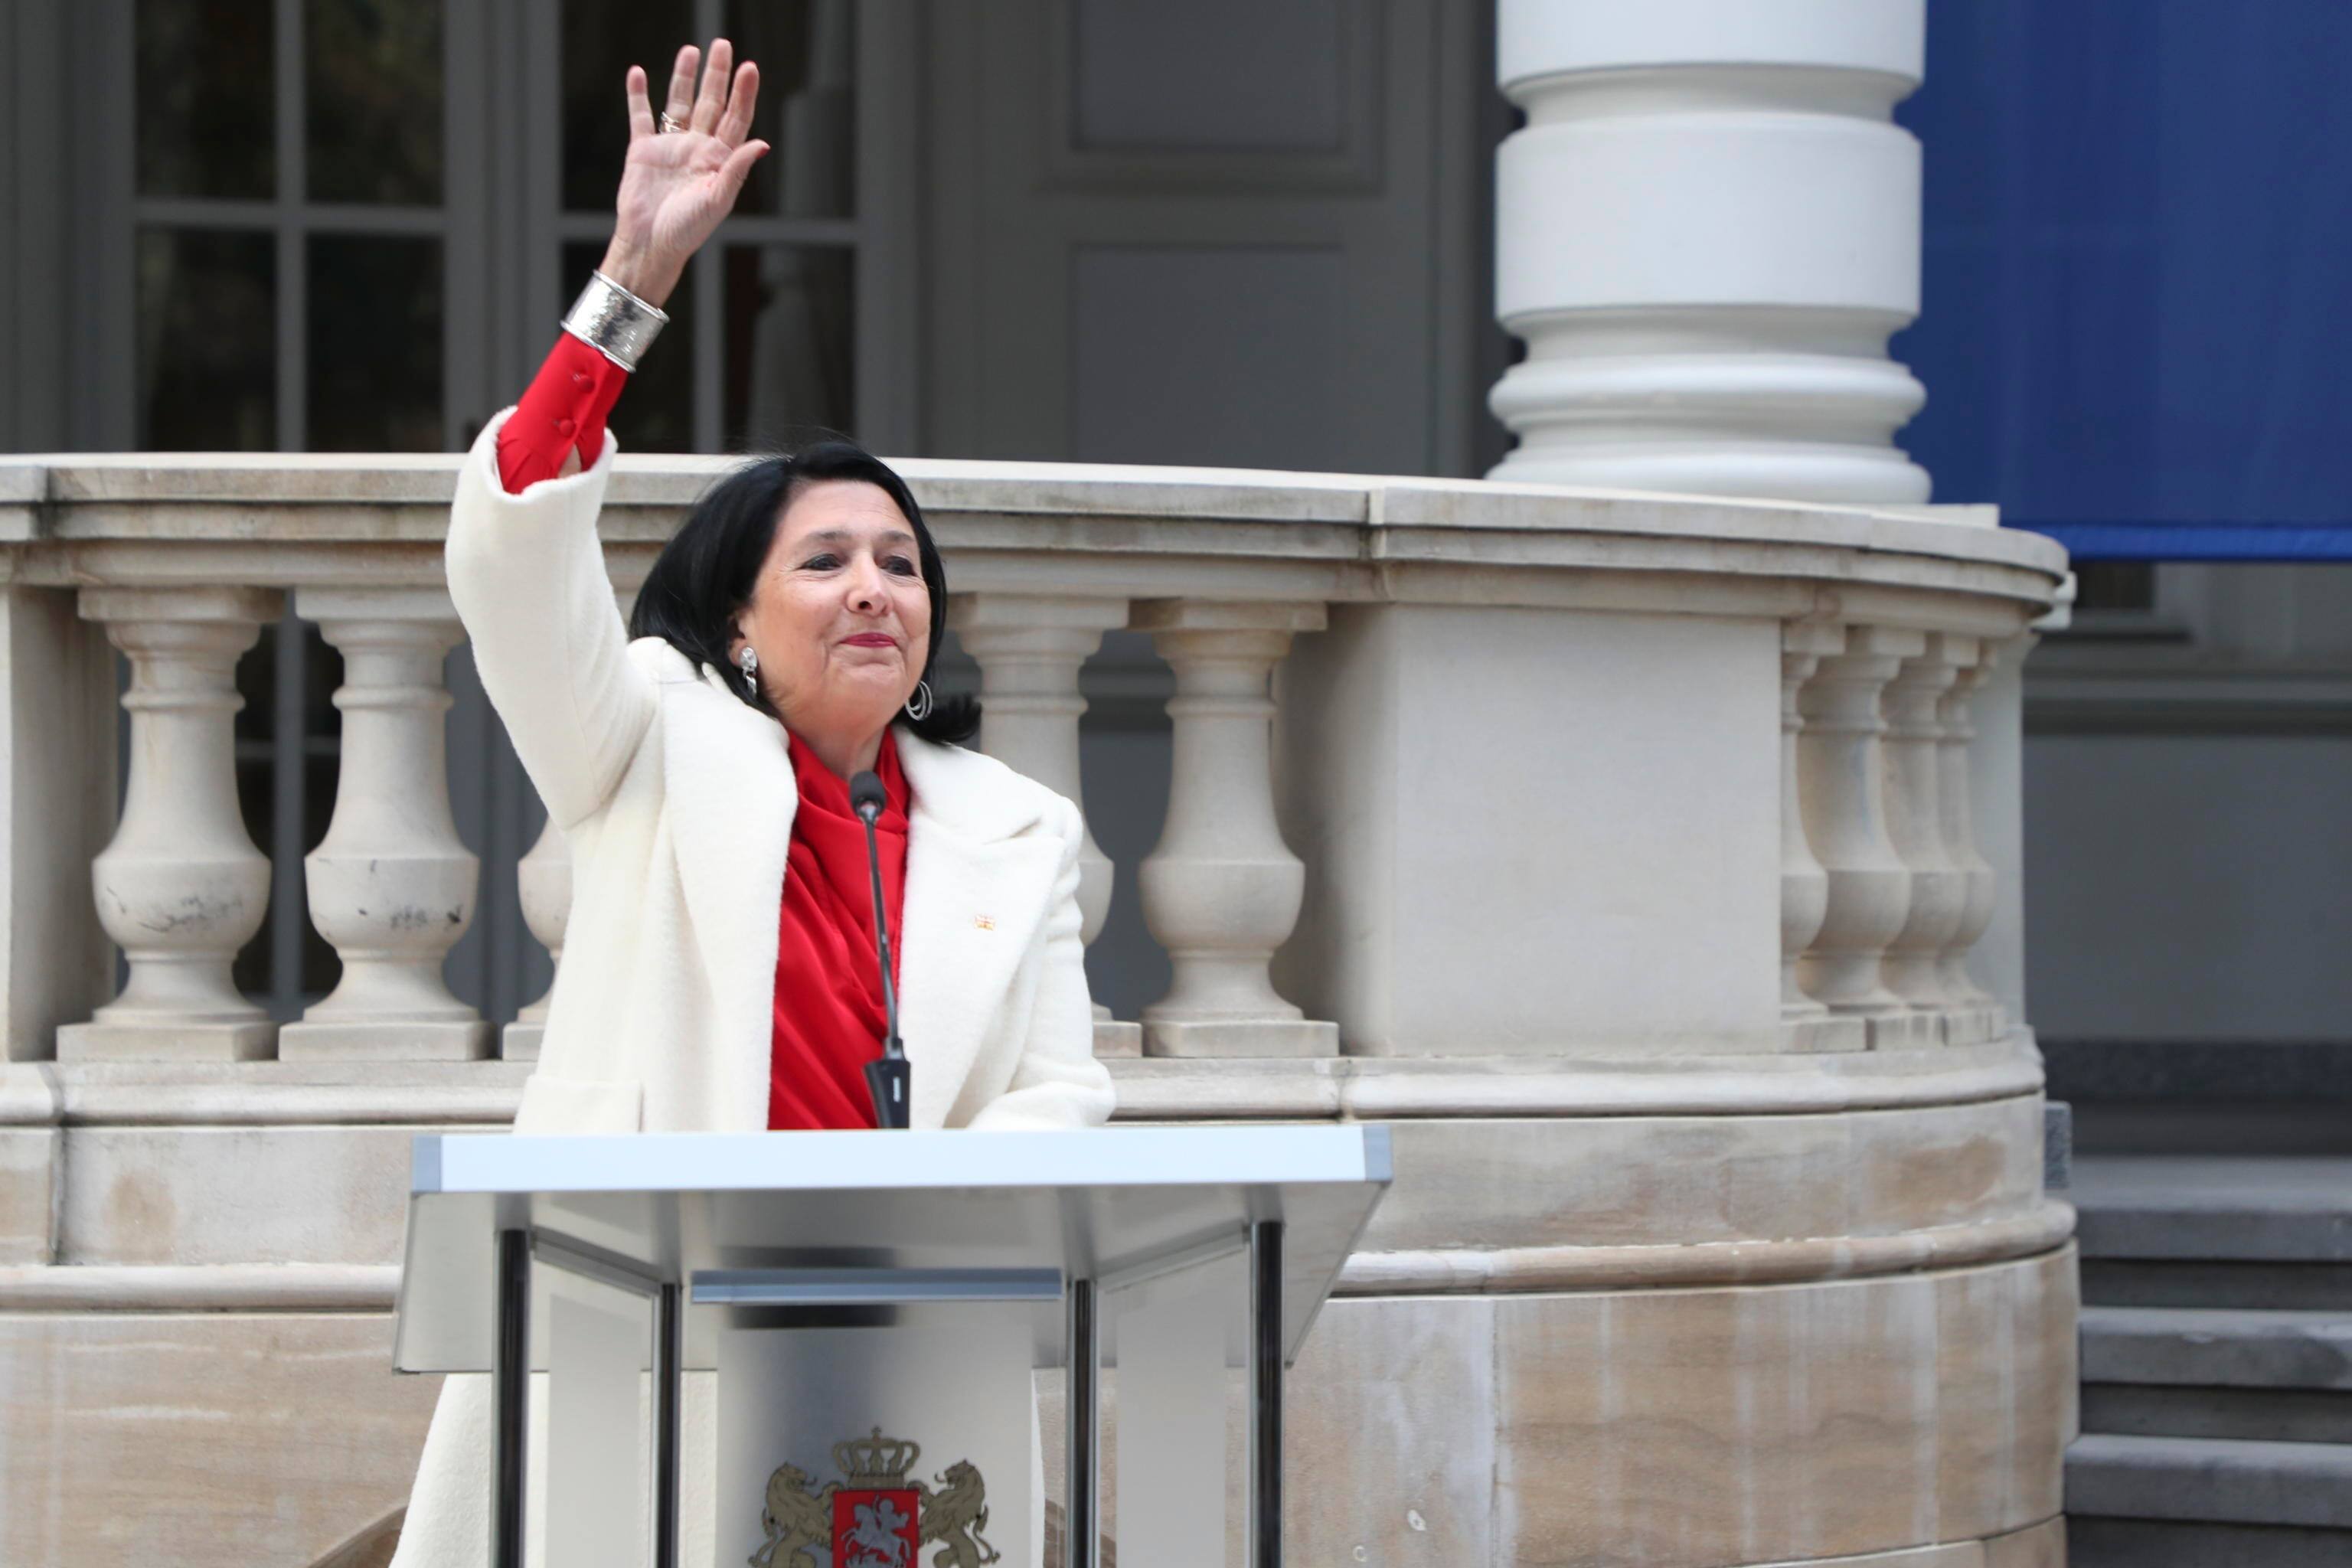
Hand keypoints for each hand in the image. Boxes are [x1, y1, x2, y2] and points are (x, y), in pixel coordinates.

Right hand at [599, 40, 768, 308]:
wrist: (650, 243)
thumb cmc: (688, 230)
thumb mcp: (718, 200)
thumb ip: (737, 170)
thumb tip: (762, 143)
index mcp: (720, 160)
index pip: (736, 118)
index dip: (743, 93)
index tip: (749, 68)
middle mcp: (698, 148)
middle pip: (711, 103)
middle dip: (718, 75)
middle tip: (723, 44)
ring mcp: (670, 147)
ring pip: (679, 103)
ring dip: (684, 77)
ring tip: (691, 50)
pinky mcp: (643, 150)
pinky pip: (640, 116)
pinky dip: (638, 95)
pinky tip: (638, 73)